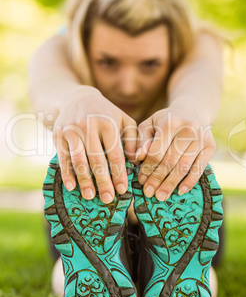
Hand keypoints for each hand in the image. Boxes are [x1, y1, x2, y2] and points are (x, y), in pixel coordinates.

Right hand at [53, 85, 136, 203]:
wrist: (76, 98)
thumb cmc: (105, 114)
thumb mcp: (123, 120)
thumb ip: (133, 139)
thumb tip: (136, 160)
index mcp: (108, 123)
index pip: (115, 153)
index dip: (119, 173)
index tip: (123, 190)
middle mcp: (89, 125)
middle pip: (97, 159)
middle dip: (103, 181)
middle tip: (108, 198)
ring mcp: (72, 130)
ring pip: (78, 160)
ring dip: (84, 180)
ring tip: (90, 196)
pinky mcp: (58, 134)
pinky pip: (63, 157)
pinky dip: (66, 173)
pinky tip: (71, 186)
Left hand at [135, 107, 215, 200]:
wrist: (193, 110)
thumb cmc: (166, 120)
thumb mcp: (150, 124)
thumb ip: (142, 140)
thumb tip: (137, 157)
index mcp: (169, 123)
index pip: (156, 152)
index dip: (147, 169)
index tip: (141, 181)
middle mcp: (188, 129)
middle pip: (170, 161)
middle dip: (157, 179)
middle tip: (149, 193)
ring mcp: (201, 138)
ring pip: (184, 167)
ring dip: (171, 184)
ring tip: (161, 196)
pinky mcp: (210, 146)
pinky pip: (200, 168)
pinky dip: (190, 182)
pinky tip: (180, 191)